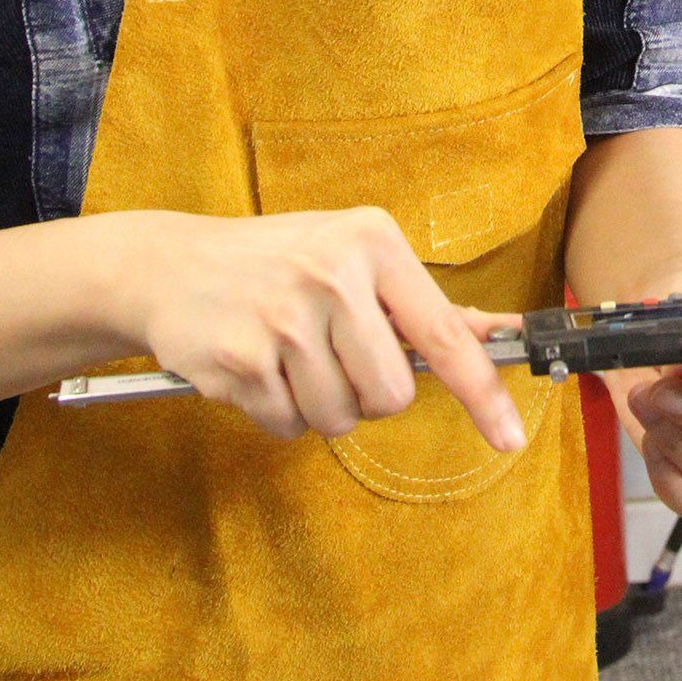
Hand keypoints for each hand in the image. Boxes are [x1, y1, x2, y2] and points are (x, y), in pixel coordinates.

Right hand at [118, 205, 527, 451]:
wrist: (172, 265)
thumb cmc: (278, 263)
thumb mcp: (352, 256)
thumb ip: (422, 304)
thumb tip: (499, 335)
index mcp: (372, 243)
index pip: (443, 334)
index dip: (482, 392)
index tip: (509, 437)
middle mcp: (331, 276)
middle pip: (391, 396)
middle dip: (366, 393)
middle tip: (332, 355)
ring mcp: (282, 319)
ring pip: (339, 418)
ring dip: (319, 404)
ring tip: (288, 357)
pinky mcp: (239, 361)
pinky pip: (288, 426)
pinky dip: (276, 411)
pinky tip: (257, 368)